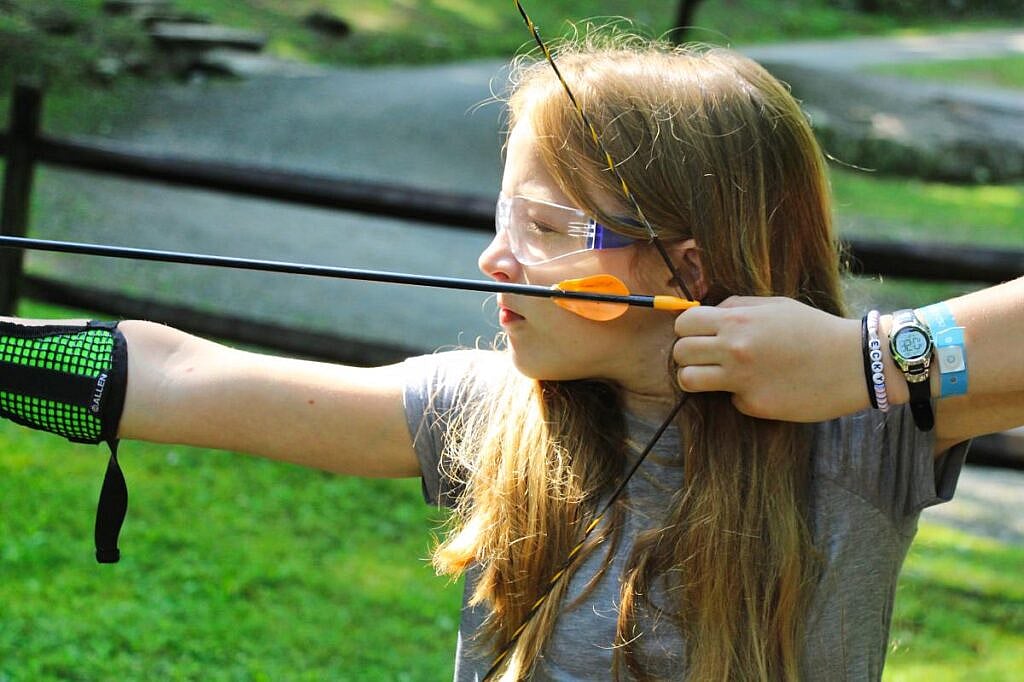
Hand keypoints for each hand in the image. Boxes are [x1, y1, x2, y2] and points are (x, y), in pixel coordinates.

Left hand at [673, 296, 865, 421]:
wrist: (854, 363)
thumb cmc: (815, 330)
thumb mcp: (775, 306)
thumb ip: (737, 306)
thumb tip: (708, 313)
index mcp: (737, 320)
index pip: (684, 323)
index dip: (687, 330)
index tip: (698, 335)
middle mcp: (734, 349)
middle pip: (680, 353)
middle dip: (687, 355)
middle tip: (706, 358)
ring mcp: (741, 379)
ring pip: (688, 380)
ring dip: (697, 378)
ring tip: (715, 377)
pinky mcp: (754, 404)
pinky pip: (730, 400)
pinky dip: (741, 396)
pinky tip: (764, 388)